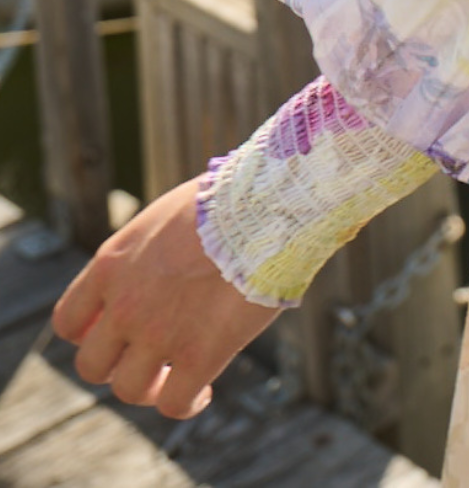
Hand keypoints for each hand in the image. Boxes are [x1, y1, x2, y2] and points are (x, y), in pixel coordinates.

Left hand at [51, 177, 279, 417]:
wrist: (265, 204)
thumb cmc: (226, 199)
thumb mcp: (165, 218)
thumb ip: (146, 254)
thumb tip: (160, 271)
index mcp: (111, 264)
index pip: (69, 321)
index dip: (90, 335)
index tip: (117, 334)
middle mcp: (124, 304)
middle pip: (92, 365)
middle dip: (117, 366)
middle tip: (148, 358)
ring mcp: (158, 334)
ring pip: (129, 389)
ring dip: (150, 390)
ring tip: (174, 380)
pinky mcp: (199, 355)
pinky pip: (175, 403)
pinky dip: (186, 404)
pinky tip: (204, 392)